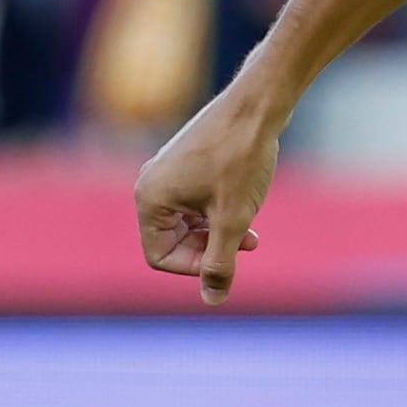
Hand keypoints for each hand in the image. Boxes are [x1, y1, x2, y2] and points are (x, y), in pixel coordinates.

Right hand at [134, 89, 278, 304]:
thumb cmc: (241, 159)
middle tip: (245, 245)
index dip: (194, 267)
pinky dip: (220, 213)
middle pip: (173, 242)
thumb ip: (220, 263)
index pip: (160, 257)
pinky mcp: (187, 163)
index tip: (228, 258)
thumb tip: (213, 300)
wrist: (257, 106)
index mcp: (150, 199)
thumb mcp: (232, 220)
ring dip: (219, 234)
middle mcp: (151, 185)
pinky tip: (247, 209)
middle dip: (210, 249)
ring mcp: (168, 172)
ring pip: (189, 224)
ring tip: (251, 233)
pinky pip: (196, 203)